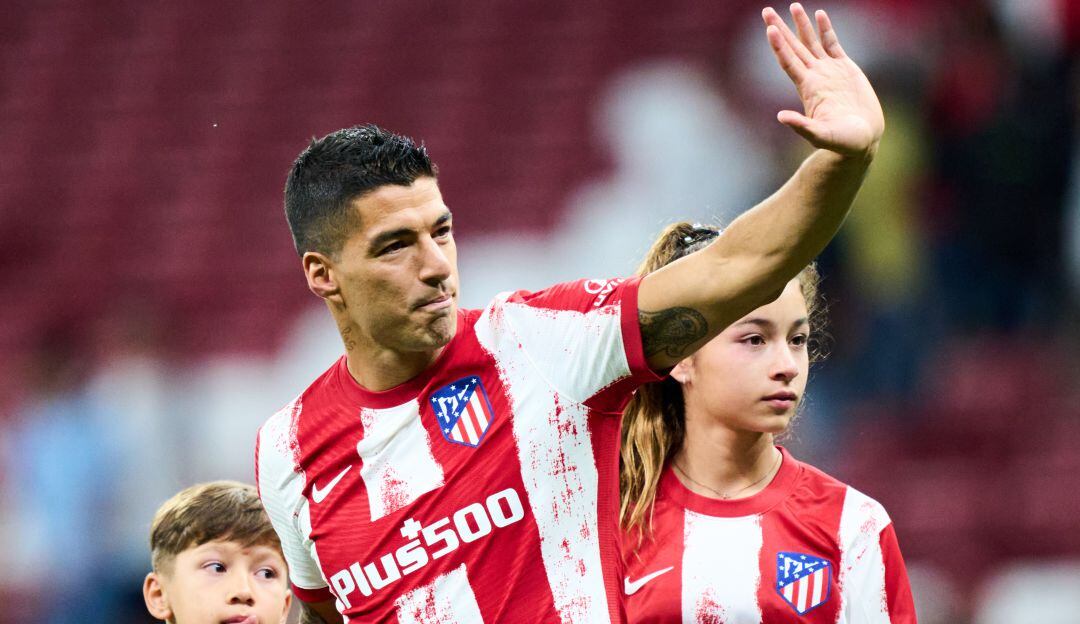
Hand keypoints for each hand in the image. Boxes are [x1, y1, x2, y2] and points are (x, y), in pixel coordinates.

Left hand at [763, 3, 883, 157]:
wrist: (863, 139)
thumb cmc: (842, 142)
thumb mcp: (821, 136)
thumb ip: (802, 127)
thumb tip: (780, 117)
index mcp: (808, 89)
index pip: (789, 63)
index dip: (779, 46)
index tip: (770, 30)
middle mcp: (815, 76)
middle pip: (794, 48)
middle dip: (780, 29)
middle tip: (766, 11)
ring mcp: (829, 71)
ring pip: (812, 42)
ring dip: (802, 25)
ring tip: (794, 5)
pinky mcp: (845, 68)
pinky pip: (833, 44)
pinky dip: (826, 29)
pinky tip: (820, 15)